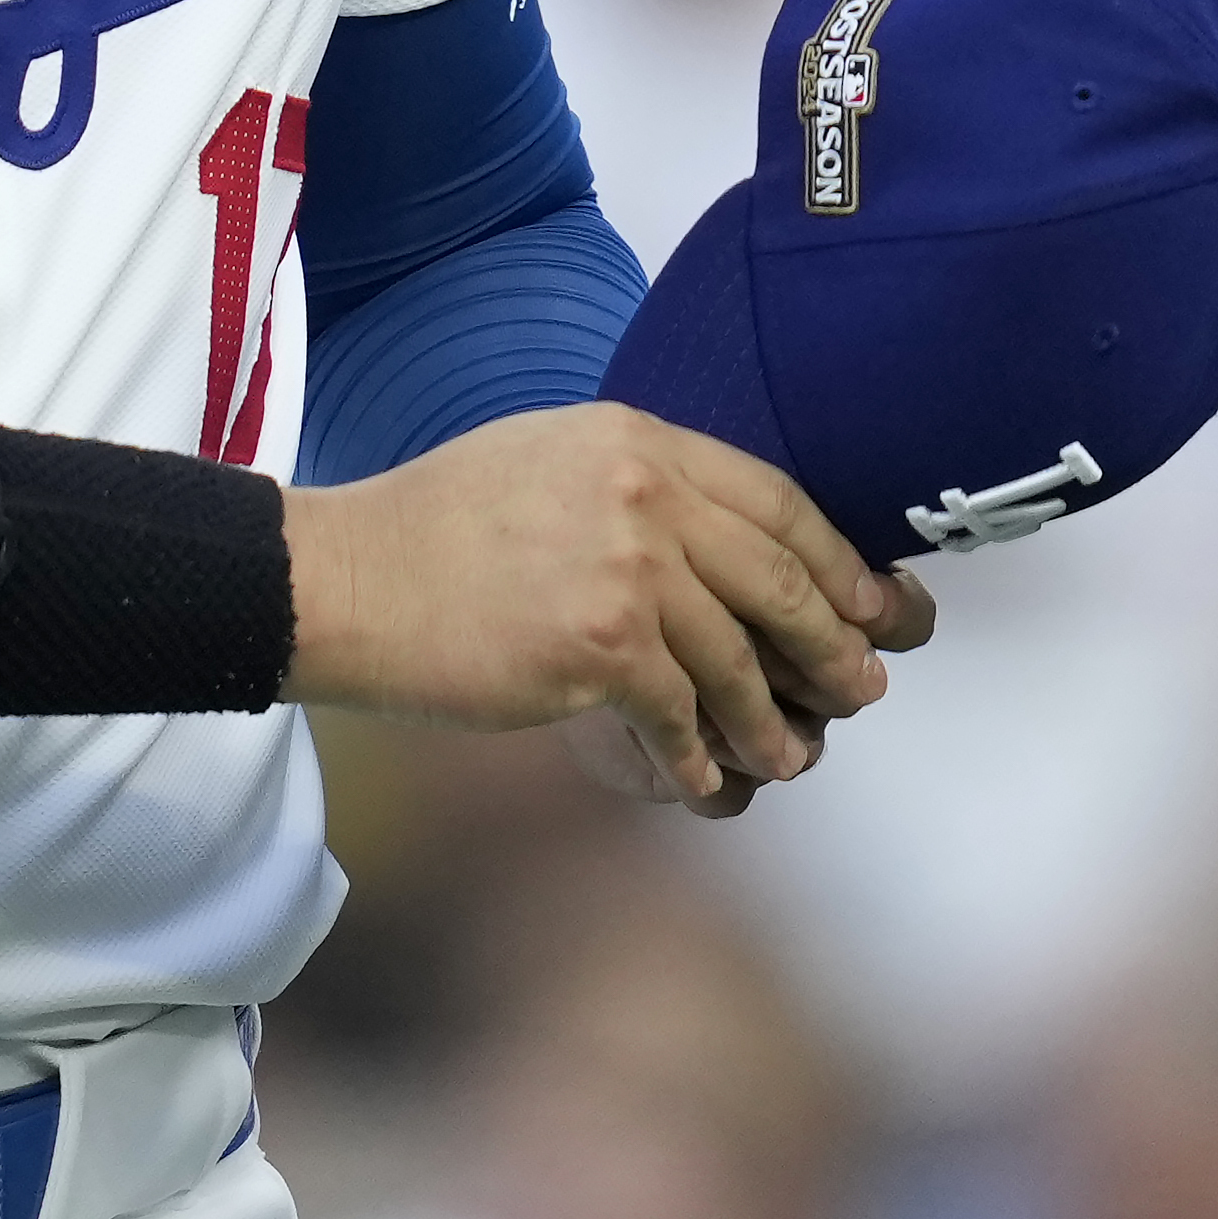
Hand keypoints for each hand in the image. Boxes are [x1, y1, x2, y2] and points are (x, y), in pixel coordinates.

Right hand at [279, 404, 930, 804]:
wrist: (350, 577)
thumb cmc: (433, 530)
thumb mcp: (546, 462)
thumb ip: (636, 486)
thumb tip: (716, 544)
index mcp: (636, 440)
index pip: (774, 498)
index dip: (833, 560)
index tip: (868, 605)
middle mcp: (645, 494)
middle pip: (778, 579)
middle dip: (831, 645)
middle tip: (859, 688)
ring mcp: (627, 569)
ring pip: (737, 660)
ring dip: (769, 720)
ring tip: (784, 756)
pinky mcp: (600, 645)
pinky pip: (680, 714)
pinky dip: (697, 755)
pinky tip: (700, 777)